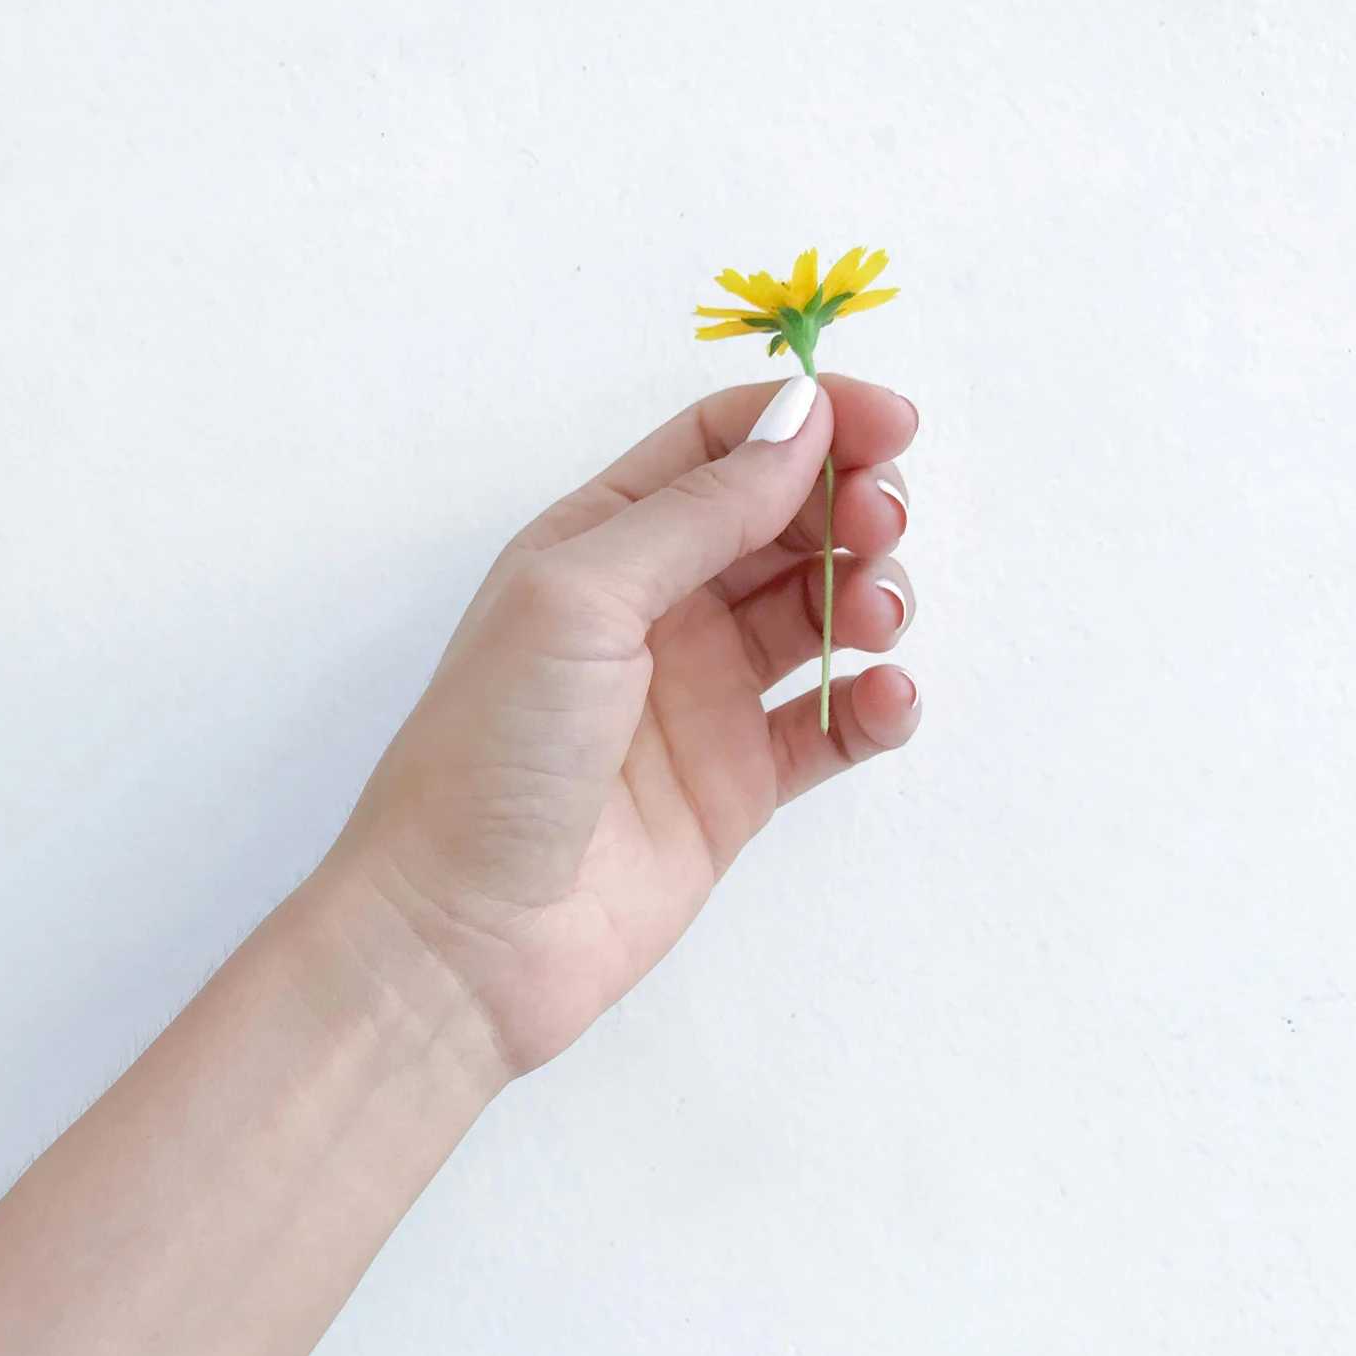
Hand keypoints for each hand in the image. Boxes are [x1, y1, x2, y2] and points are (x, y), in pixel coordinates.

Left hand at [333, 373, 919, 1075]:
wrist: (465, 934)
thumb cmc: (488, 754)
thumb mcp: (579, 598)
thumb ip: (697, 513)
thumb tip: (801, 423)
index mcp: (600, 545)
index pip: (721, 449)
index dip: (808, 421)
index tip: (891, 424)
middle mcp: (655, 612)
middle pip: (783, 523)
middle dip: (849, 507)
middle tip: (882, 523)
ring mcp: (701, 700)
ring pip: (818, 617)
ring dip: (869, 597)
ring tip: (877, 617)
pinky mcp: (737, 788)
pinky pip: (831, 728)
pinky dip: (874, 706)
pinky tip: (885, 701)